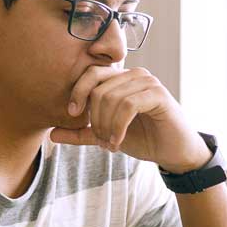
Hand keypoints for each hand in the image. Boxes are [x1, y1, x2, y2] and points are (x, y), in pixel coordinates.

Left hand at [51, 66, 212, 173]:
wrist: (174, 152)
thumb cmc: (144, 139)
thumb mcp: (106, 136)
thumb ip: (81, 133)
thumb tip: (51, 134)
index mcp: (122, 79)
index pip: (92, 74)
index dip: (78, 91)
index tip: (73, 114)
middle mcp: (135, 75)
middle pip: (99, 88)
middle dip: (94, 118)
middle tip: (100, 140)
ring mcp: (148, 82)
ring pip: (112, 98)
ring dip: (106, 126)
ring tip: (111, 143)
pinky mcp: (158, 94)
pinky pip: (128, 105)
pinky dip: (118, 126)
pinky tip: (118, 141)